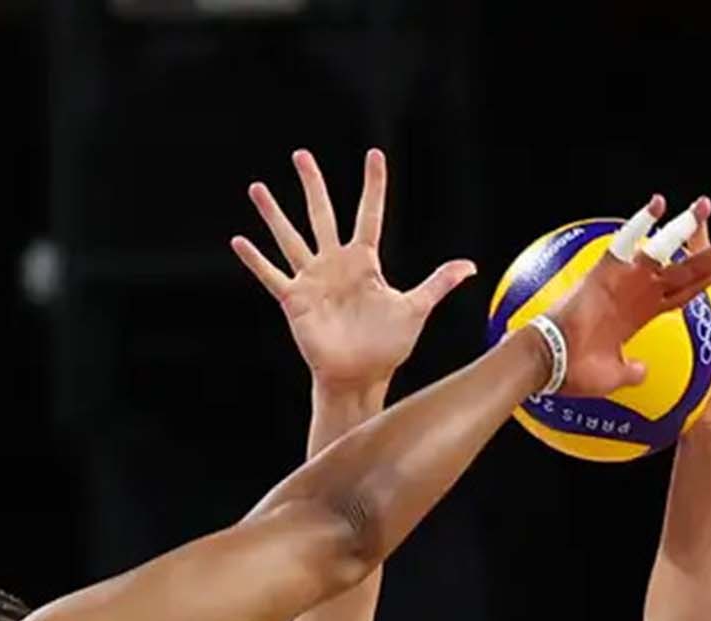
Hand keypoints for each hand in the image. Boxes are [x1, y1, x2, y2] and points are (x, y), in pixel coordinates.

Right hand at [232, 148, 476, 391]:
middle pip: (322, 214)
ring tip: (257, 188)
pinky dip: (256, 260)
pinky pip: (272, 275)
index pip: (369, 214)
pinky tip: (239, 240)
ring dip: (273, 214)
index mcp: (365, 262)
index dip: (373, 185)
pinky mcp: (295, 300)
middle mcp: (336, 264)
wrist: (361, 376)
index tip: (374, 155)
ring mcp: (313, 279)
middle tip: (301, 154)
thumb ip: (438, 284)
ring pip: (290, 238)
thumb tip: (470, 266)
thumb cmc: (387, 345)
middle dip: (313, 185)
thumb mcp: (415, 309)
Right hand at [540, 197, 710, 396]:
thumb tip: (642, 370)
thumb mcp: (616, 375)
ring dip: (685, 227)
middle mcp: (640, 292)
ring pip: (665, 250)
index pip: (687, 291)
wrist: (550, 364)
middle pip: (688, 268)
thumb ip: (634, 370)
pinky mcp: (606, 271)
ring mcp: (626, 279)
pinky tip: (658, 204)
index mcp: (645, 313)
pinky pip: (627, 242)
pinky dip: (641, 222)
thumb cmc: (577, 373)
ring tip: (705, 206)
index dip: (710, 279)